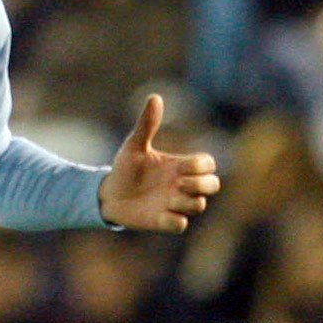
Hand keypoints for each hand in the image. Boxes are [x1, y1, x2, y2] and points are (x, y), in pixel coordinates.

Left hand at [100, 94, 219, 232]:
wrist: (108, 194)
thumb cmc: (125, 168)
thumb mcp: (134, 145)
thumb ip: (147, 124)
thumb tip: (155, 97)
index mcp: (179, 166)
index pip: (207, 164)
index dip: (201, 166)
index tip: (180, 167)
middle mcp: (181, 185)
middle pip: (214, 185)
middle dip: (203, 184)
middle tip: (179, 182)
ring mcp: (174, 204)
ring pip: (199, 205)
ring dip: (187, 202)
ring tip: (166, 199)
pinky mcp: (163, 221)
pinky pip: (180, 225)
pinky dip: (174, 220)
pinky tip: (160, 213)